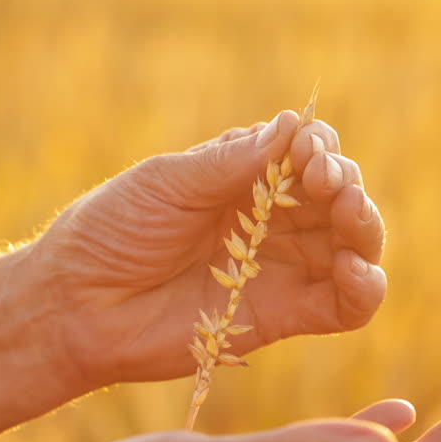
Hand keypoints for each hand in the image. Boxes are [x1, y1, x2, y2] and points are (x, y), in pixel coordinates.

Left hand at [33, 110, 387, 384]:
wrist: (75, 305)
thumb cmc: (110, 232)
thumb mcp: (166, 183)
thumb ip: (230, 163)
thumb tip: (292, 124)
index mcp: (243, 179)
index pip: (306, 153)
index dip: (319, 148)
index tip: (307, 151)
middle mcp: (271, 221)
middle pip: (339, 196)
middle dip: (346, 183)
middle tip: (327, 181)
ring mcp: (279, 269)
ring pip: (352, 245)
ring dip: (366, 226)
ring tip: (350, 216)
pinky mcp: (281, 317)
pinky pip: (342, 306)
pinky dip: (365, 288)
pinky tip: (356, 271)